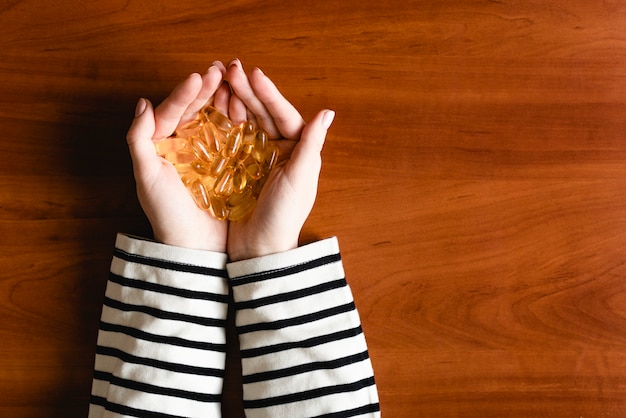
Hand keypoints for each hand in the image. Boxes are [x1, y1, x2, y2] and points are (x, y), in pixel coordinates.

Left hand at [126, 63, 230, 251]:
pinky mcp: (225, 166)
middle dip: (206, 89)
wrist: (194, 248)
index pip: (171, 112)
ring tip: (234, 81)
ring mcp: (204, 156)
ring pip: (212, 119)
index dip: (184, 94)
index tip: (199, 77)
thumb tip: (143, 103)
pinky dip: (236, 121)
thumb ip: (138, 140)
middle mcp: (181, 147)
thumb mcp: (146, 177)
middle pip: (193, 111)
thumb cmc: (167, 215)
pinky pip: (230, 138)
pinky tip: (245, 107)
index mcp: (160, 146)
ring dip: (222, 99)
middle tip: (221, 69)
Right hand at [225, 60, 334, 260]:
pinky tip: (213, 108)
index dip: (270, 94)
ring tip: (219, 83)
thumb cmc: (284, 216)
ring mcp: (258, 159)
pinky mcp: (239, 169)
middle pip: (264, 114)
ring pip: (247, 123)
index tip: (254, 74)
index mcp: (298, 151)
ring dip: (235, 102)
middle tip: (229, 70)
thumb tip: (327, 112)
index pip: (285, 115)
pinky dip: (224, 123)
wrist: (259, 249)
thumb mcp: (299, 178)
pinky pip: (232, 139)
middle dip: (248, 92)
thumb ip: (311, 144)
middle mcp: (280, 151)